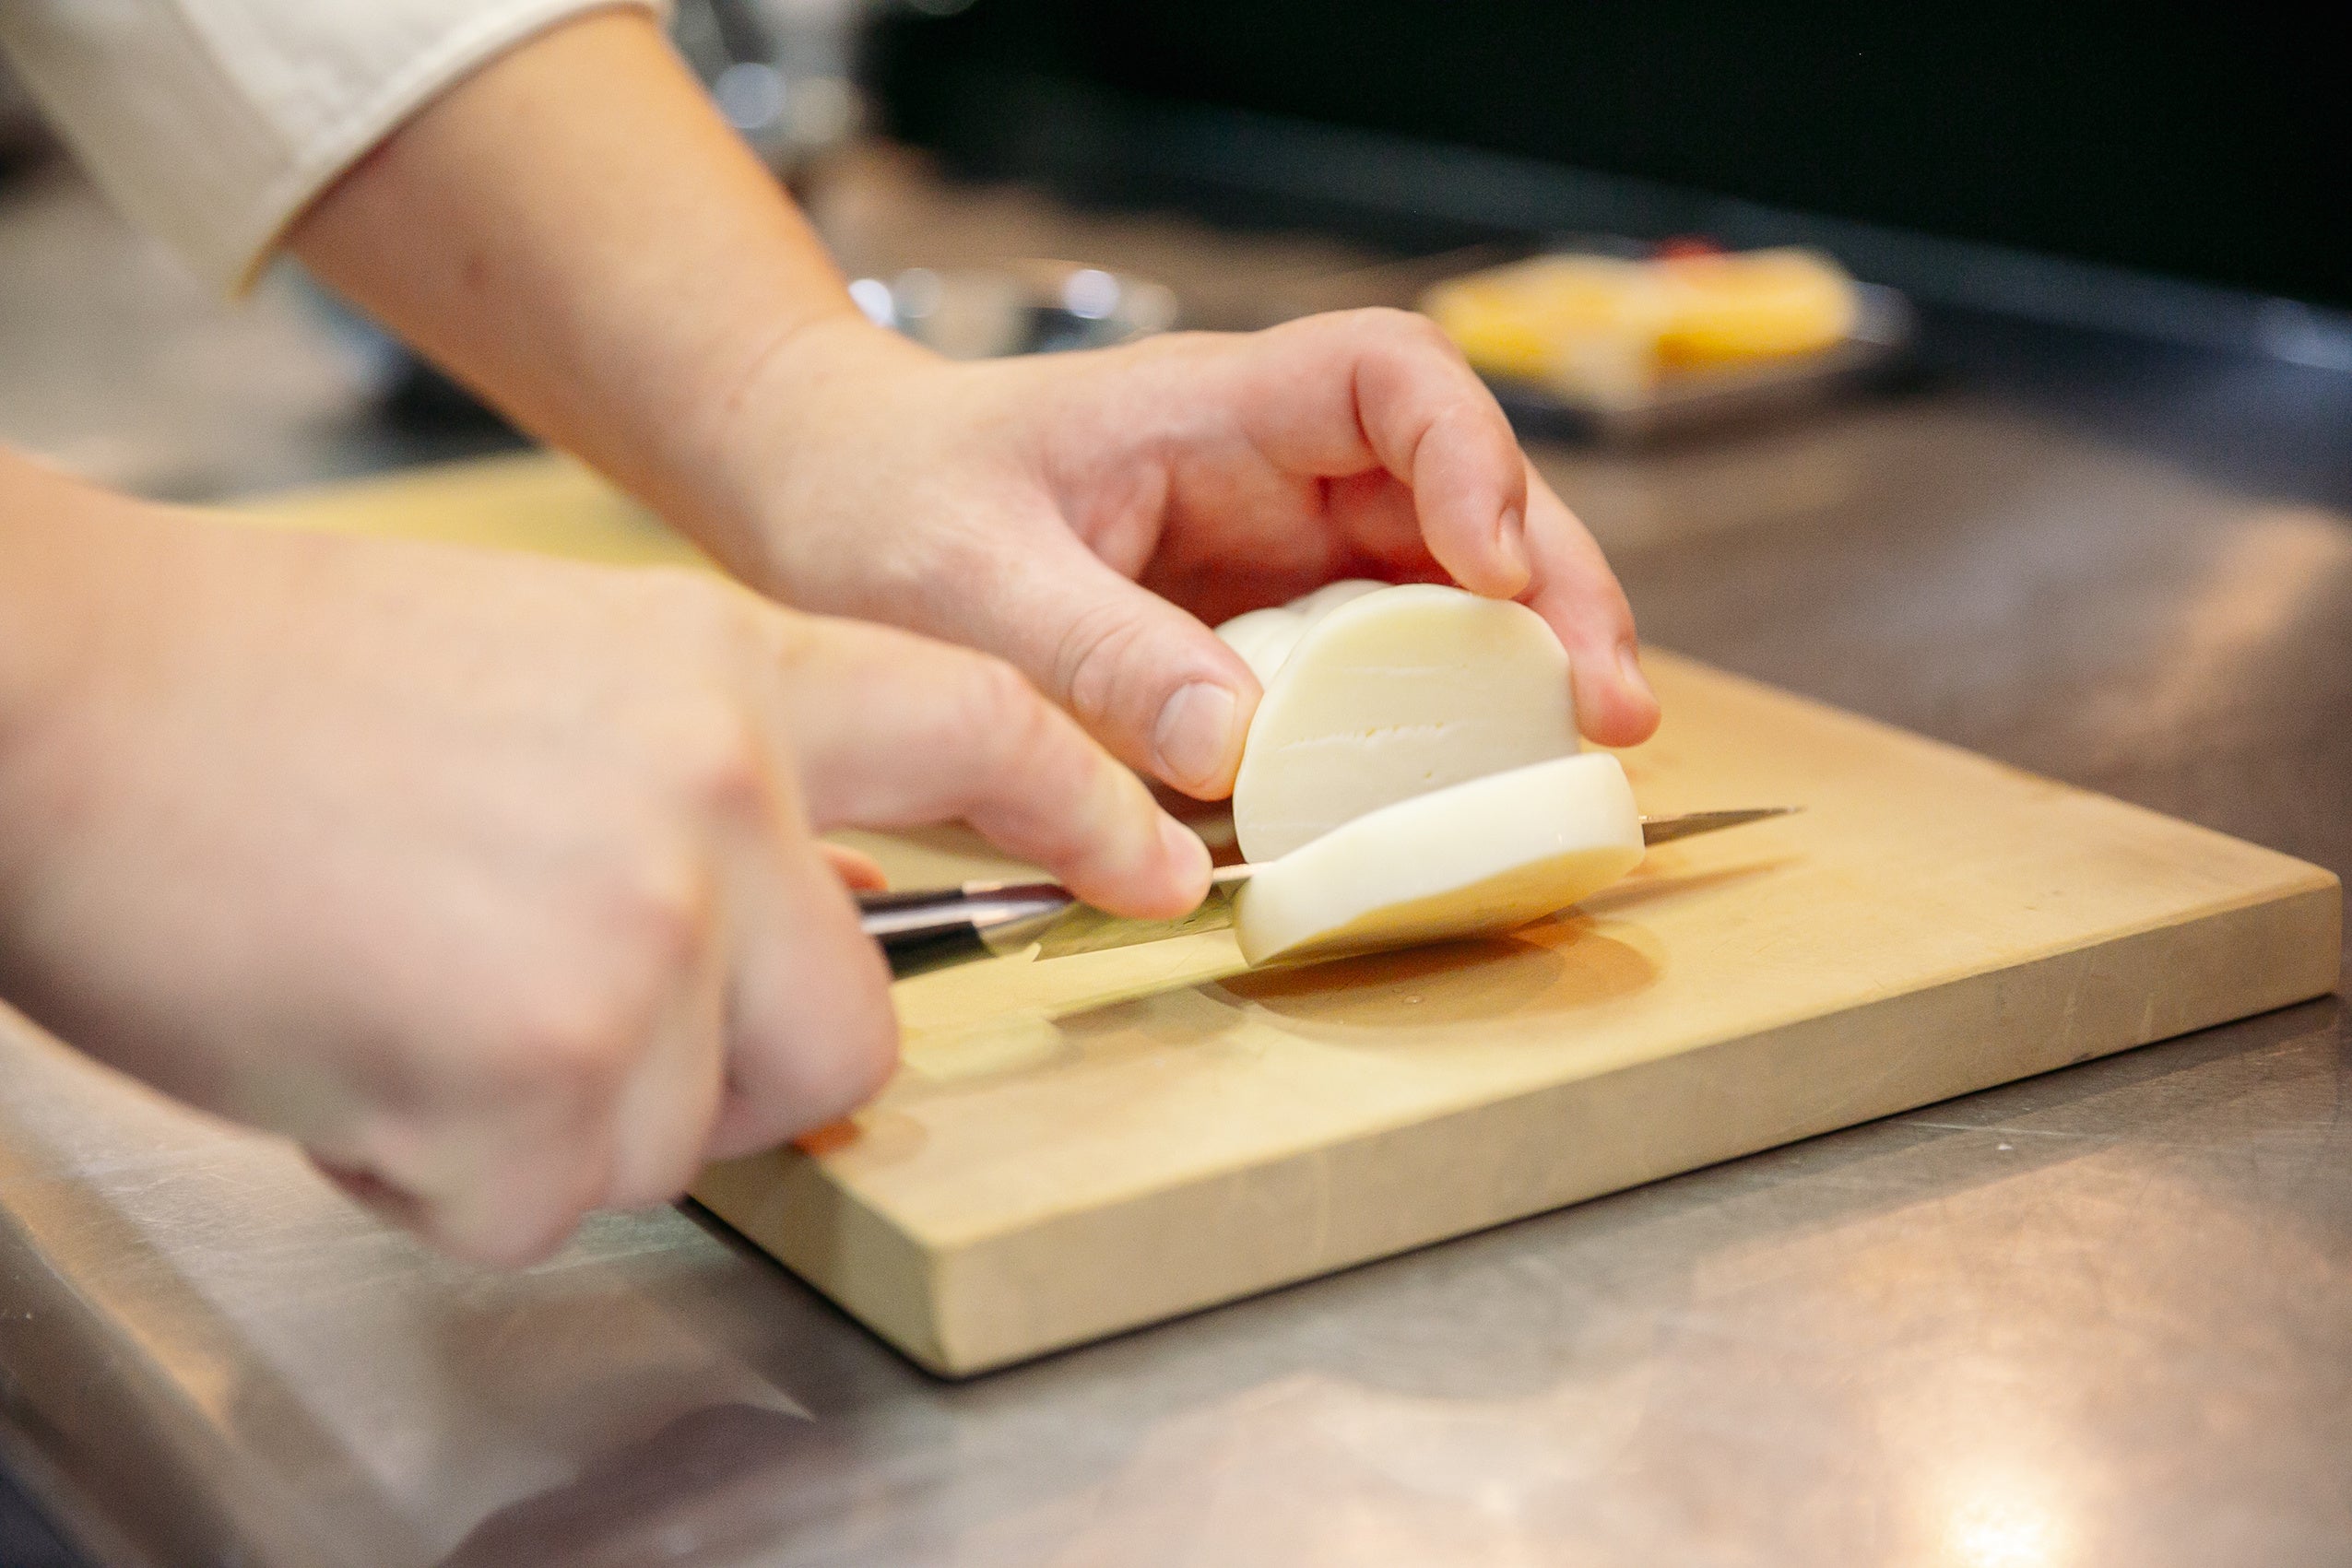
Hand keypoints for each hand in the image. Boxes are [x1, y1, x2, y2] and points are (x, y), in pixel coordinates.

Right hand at [0, 480, 1203, 1263]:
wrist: (61, 697)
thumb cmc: (270, 696)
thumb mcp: (554, 674)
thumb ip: (714, 783)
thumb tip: (820, 903)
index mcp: (726, 674)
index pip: (975, 727)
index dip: (1085, 803)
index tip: (1162, 868)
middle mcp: (723, 793)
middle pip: (849, 1035)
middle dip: (730, 1070)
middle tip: (555, 1018)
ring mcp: (645, 930)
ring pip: (690, 1134)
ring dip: (552, 1114)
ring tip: (408, 993)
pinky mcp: (541, 1069)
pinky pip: (540, 1201)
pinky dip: (436, 1166)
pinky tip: (349, 1044)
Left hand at [279, 11, 1653, 800]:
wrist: (828, 505)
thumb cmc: (884, 502)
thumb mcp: (966, 580)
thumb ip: (1095, 656)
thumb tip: (1238, 752)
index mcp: (1211, 409)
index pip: (1386, 378)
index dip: (1467, 458)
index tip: (1490, 569)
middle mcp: (1269, 471)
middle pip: (1462, 492)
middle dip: (1551, 587)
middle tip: (1606, 706)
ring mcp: (1274, 553)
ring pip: (1443, 583)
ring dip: (1521, 662)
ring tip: (1577, 754)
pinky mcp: (1258, 632)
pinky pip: (1375, 663)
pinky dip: (1432, 720)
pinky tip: (1465, 786)